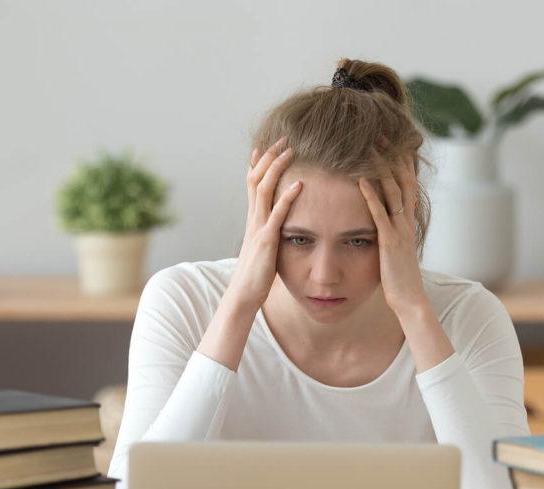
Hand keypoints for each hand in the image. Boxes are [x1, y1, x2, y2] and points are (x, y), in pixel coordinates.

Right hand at [229, 137, 302, 310]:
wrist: (244, 293)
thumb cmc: (256, 273)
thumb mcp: (262, 247)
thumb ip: (267, 233)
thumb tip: (275, 226)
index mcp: (252, 219)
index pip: (251, 183)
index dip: (257, 163)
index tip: (265, 146)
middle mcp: (253, 218)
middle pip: (256, 178)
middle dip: (268, 157)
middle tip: (282, 139)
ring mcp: (258, 227)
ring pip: (263, 189)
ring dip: (277, 168)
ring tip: (290, 151)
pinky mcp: (267, 240)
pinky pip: (277, 214)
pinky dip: (288, 198)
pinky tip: (300, 185)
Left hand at [358, 144, 428, 318]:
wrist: (411, 300)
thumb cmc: (400, 279)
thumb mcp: (397, 251)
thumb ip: (392, 234)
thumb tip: (384, 225)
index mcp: (407, 222)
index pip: (407, 184)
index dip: (400, 163)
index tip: (390, 143)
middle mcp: (406, 221)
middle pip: (402, 180)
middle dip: (392, 156)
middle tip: (381, 134)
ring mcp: (399, 230)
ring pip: (393, 191)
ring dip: (381, 168)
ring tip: (371, 147)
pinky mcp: (389, 242)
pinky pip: (379, 214)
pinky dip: (371, 195)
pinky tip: (361, 180)